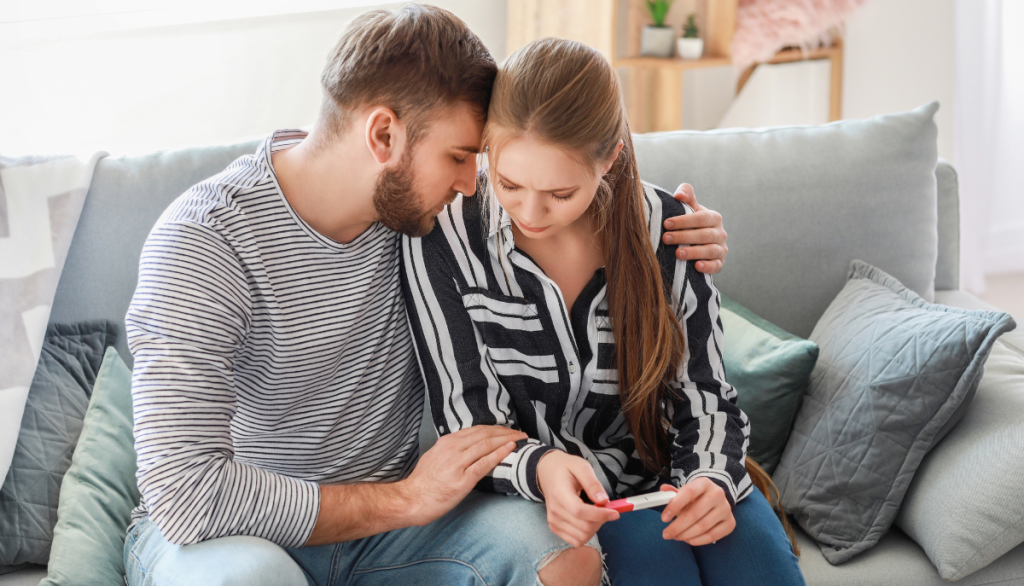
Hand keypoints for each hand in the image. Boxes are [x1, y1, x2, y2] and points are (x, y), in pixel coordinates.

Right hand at [401, 425, 525, 526]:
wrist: (411, 499)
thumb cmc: (423, 482)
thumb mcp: (435, 457)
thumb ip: (451, 449)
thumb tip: (468, 446)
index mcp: (447, 442)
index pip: (477, 430)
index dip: (495, 428)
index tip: (507, 430)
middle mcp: (453, 448)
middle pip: (485, 434)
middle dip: (505, 432)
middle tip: (519, 433)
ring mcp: (458, 463)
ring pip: (487, 445)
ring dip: (507, 440)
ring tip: (520, 440)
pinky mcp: (463, 480)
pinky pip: (485, 463)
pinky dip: (499, 454)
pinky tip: (510, 450)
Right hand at [536, 451, 618, 546]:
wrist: (548, 473)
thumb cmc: (566, 469)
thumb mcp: (581, 467)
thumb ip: (593, 484)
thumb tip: (603, 501)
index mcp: (559, 493)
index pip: (580, 512)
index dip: (600, 515)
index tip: (615, 512)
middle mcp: (554, 511)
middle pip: (584, 527)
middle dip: (601, 521)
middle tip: (606, 509)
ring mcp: (553, 521)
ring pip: (582, 537)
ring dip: (595, 528)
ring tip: (597, 514)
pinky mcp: (555, 528)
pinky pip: (576, 540)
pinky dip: (587, 534)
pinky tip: (589, 520)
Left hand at [659, 478, 734, 544]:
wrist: (716, 500)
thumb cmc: (697, 497)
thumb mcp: (685, 491)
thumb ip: (673, 493)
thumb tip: (663, 489)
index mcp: (704, 483)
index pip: (688, 493)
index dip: (674, 506)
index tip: (663, 518)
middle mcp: (717, 494)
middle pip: (694, 514)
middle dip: (677, 526)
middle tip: (666, 533)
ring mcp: (725, 509)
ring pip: (702, 527)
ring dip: (685, 535)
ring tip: (675, 536)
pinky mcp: (730, 523)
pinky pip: (712, 536)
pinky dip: (697, 540)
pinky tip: (687, 539)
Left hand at [662, 183, 727, 273]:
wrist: (698, 242)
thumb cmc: (691, 222)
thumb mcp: (690, 207)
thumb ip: (686, 195)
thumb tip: (678, 195)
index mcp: (714, 218)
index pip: (701, 218)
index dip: (683, 221)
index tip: (666, 224)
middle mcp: (720, 233)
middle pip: (704, 235)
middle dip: (683, 237)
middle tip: (666, 238)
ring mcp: (721, 249)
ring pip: (710, 250)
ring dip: (693, 252)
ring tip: (677, 254)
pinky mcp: (719, 263)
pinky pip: (716, 265)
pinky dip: (707, 267)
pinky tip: (696, 267)